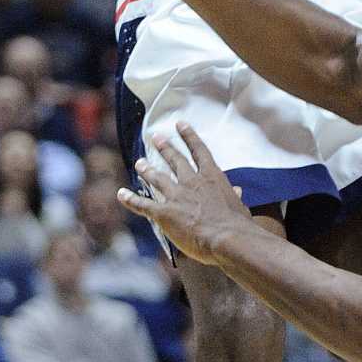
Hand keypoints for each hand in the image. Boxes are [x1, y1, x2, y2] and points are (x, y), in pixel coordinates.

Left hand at [119, 123, 248, 264]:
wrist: (225, 237)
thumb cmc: (237, 224)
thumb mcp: (239, 206)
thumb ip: (234, 196)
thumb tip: (238, 191)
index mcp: (212, 177)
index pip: (199, 151)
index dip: (189, 136)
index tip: (181, 124)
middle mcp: (191, 181)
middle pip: (175, 160)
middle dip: (165, 148)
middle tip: (155, 137)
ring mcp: (176, 195)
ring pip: (157, 178)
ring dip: (147, 169)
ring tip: (139, 162)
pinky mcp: (164, 212)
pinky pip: (144, 204)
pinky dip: (131, 199)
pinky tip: (121, 194)